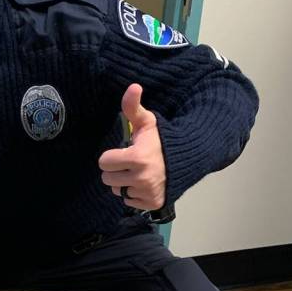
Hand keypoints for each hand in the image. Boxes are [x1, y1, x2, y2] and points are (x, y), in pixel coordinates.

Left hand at [98, 84, 165, 209]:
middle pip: (108, 179)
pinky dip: (135, 194)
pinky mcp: (152, 204)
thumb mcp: (147, 122)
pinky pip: (129, 201)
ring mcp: (147, 193)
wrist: (187, 159)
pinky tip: (145, 183)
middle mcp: (141, 178)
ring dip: (124, 183)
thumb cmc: (162, 140)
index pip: (104, 162)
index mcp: (137, 158)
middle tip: (131, 163)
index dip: (112, 156)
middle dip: (116, 170)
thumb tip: (133, 86)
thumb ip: (133, 107)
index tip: (124, 151)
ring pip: (118, 191)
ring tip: (138, 173)